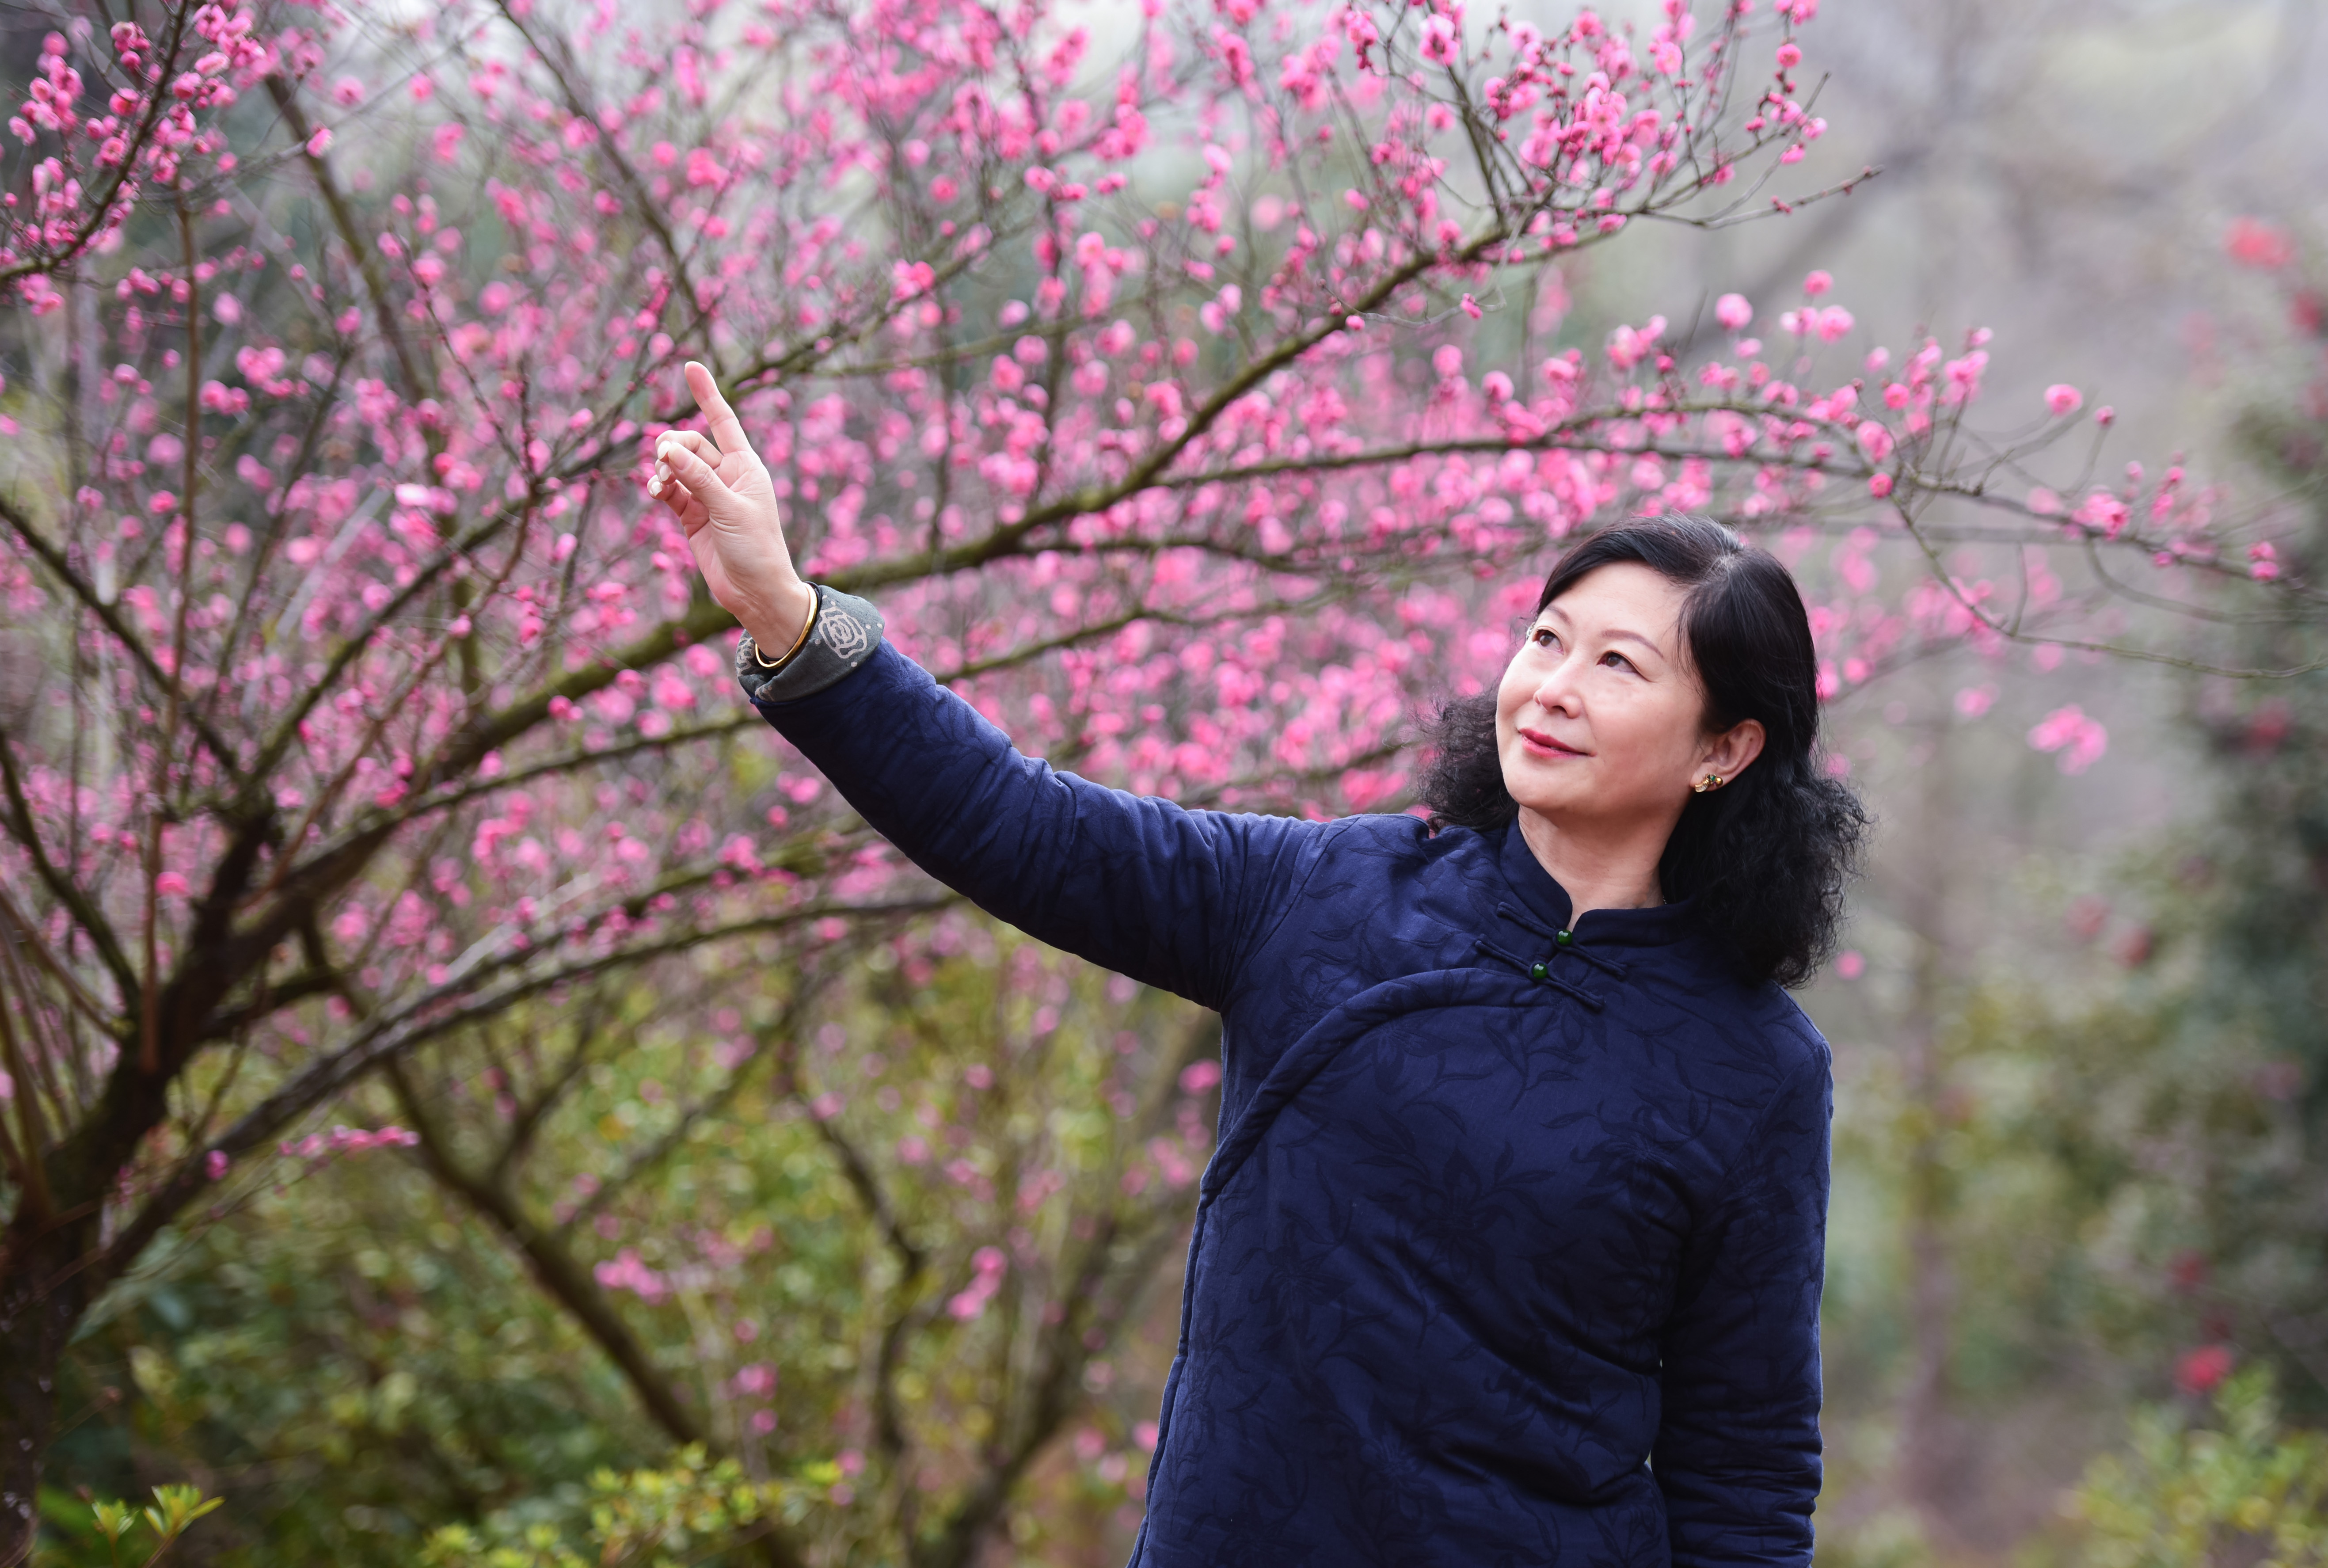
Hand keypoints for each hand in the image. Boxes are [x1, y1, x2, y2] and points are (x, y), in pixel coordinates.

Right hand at [648, 360, 815, 649]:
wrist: (756, 593)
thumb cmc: (756, 549)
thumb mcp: (728, 509)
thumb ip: (698, 478)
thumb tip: (667, 448)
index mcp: (746, 466)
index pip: (723, 421)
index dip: (707, 394)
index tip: (691, 366)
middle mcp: (727, 476)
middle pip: (690, 444)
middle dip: (673, 449)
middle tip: (666, 465)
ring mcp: (708, 495)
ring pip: (676, 466)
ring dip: (663, 470)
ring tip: (660, 486)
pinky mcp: (692, 516)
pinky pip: (670, 490)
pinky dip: (661, 488)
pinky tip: (656, 493)